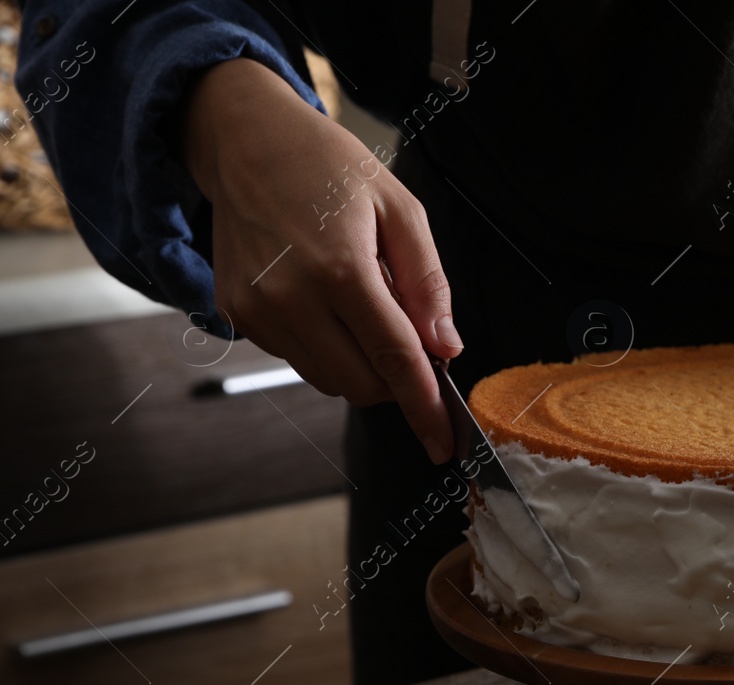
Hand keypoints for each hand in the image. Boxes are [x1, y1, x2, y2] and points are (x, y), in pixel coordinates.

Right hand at [184, 59, 458, 461]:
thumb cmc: (329, 167)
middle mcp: (290, 298)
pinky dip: (325, 348)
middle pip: (362, 385)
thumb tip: (447, 348)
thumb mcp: (400, 209)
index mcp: (340, 270)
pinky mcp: (235, 314)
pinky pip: (298, 359)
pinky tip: (324, 301)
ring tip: (360, 301)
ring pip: (329, 380)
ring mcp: (256, 311)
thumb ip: (428, 284)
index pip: (395, 360)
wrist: (245, 140)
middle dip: (395, 378)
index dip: (424, 407)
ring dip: (360, 364)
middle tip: (406, 330)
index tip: (445, 443)